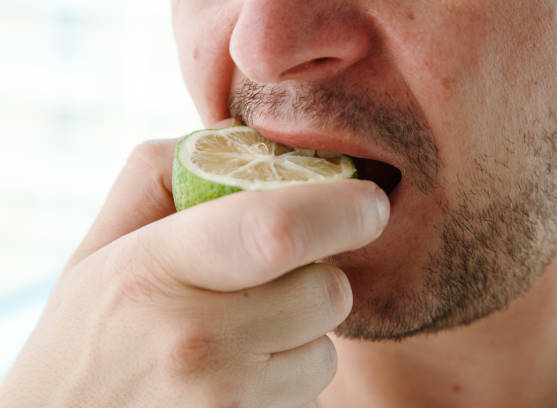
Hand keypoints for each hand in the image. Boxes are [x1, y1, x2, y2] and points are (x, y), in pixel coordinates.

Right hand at [0, 130, 389, 406]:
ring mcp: (227, 402)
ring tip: (246, 332)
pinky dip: (289, 373)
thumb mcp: (105, 240)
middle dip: (320, 276)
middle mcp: (196, 343)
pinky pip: (308, 392)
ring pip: (325, 350)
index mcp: (155, 272)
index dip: (341, 210)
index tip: (370, 203)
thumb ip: (163, 173)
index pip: (277, 231)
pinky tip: (241, 370)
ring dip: (304, 332)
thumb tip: (243, 140)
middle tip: (279, 275)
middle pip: (327, 292)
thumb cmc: (89, 328)